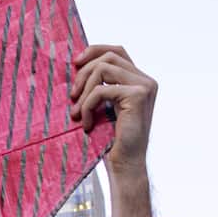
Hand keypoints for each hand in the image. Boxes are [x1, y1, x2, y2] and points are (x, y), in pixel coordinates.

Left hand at [70, 44, 156, 216]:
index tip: (75, 63)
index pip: (117, 51)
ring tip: (76, 113)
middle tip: (71, 95)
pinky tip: (86, 124)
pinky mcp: (138, 96)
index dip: (94, 51)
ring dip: (84, 90)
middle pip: (109, 56)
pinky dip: (87, 106)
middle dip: (84, 72)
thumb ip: (98, 85)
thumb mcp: (102, 107)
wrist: (124, 166)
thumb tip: (76, 64)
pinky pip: (101, 90)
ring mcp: (144, 86)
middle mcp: (146, 80)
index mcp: (139, 80)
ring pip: (103, 69)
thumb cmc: (110, 140)